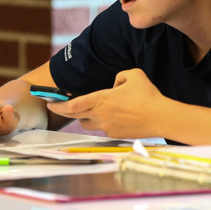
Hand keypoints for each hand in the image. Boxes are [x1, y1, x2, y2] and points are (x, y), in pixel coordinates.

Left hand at [47, 69, 166, 138]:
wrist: (161, 117)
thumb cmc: (148, 95)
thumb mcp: (133, 74)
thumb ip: (118, 77)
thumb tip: (113, 85)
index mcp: (101, 99)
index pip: (72, 105)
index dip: (58, 104)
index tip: (49, 102)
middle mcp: (100, 115)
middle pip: (76, 115)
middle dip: (65, 111)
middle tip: (58, 107)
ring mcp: (107, 127)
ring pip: (88, 123)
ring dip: (85, 117)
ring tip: (88, 111)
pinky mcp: (115, 134)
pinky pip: (103, 128)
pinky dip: (103, 122)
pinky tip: (114, 116)